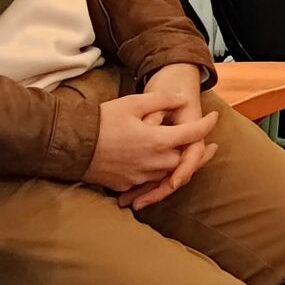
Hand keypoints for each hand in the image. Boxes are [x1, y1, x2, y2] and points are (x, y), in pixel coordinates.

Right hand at [116, 64, 218, 209]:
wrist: (70, 145)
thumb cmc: (102, 121)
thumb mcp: (134, 103)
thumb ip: (163, 100)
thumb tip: (183, 99)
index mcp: (158, 140)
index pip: (193, 134)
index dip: (207, 124)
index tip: (214, 117)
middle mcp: (153, 162)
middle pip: (184, 159)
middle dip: (197, 152)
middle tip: (210, 145)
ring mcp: (139, 176)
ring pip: (168, 172)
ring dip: (178, 163)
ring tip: (186, 154)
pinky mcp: (126, 184)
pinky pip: (148, 181)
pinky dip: (157, 174)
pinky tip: (159, 166)